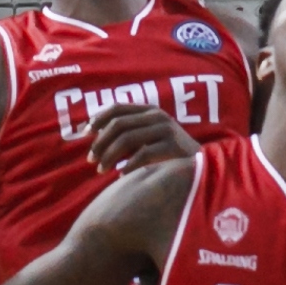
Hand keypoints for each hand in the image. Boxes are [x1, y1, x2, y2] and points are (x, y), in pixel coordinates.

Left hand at [85, 103, 200, 178]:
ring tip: (101, 170)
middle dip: (100, 142)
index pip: (117, 108)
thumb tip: (94, 139)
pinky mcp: (173, 146)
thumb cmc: (167, 154)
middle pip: (118, 124)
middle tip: (91, 159)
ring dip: (109, 156)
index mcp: (149, 110)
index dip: (98, 119)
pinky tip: (121, 177)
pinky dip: (128, 166)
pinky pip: (143, 154)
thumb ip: (127, 135)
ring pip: (127, 138)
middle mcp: (157, 116)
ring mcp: (166, 130)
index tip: (84, 134)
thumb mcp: (147, 138)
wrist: (201, 166)